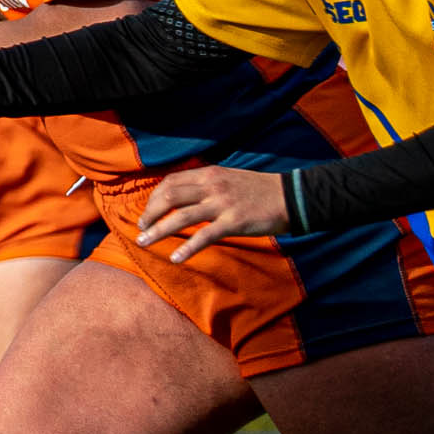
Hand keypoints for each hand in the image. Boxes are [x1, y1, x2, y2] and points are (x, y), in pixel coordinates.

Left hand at [136, 166, 287, 263]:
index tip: (146, 213)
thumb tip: (180, 198)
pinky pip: (204, 236)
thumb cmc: (259, 191)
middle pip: (168, 197)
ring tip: (143, 243)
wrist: (292, 197)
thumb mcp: (228, 179)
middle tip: (141, 229)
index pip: (170, 182)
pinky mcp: (234, 222)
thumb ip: (205, 186)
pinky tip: (175, 259)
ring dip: (157, 231)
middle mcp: (213, 186)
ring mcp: (223, 204)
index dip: (152, 198)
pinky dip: (187, 248)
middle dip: (149, 214)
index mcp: (209, 174)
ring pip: (180, 217)